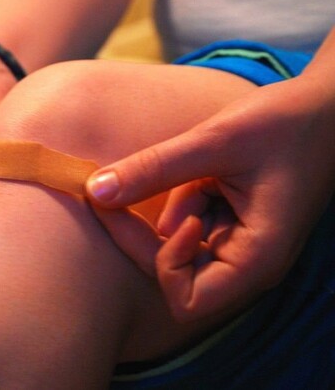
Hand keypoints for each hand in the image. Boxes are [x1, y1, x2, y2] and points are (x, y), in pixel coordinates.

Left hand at [88, 75, 334, 321]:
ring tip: (193, 172)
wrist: (327, 107)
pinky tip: (202, 173)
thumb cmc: (285, 123)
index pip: (187, 300)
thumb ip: (155, 168)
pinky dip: (182, 201)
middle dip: (140, 236)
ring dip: (167, 213)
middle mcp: (246, 261)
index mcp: (256, 257)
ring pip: (175, 251)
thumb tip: (94, 190)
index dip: (164, 263)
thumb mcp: (216, 141)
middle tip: (112, 193)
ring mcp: (237, 244)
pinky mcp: (230, 225)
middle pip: (172, 276)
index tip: (175, 216)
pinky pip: (188, 227)